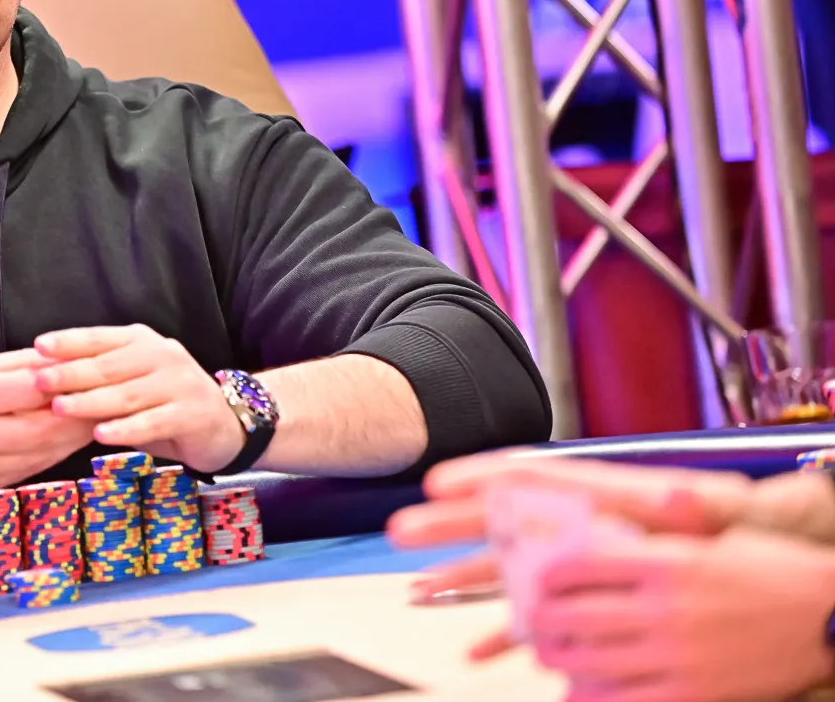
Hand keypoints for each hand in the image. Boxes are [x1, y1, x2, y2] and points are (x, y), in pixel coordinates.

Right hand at [0, 349, 95, 503]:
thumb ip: (10, 367)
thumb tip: (59, 360)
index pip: (33, 391)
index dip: (70, 384)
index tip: (97, 375)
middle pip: (45, 429)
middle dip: (82, 416)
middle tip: (112, 402)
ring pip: (40, 456)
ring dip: (71, 440)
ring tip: (96, 422)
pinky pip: (24, 473)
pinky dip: (47, 457)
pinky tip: (60, 444)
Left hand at [32, 325, 244, 473]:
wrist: (224, 425)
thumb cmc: (164, 403)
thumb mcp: (133, 382)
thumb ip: (100, 378)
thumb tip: (45, 379)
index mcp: (142, 342)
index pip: (100, 338)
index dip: (69, 342)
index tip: (38, 347)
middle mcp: (162, 356)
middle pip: (110, 365)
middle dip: (71, 373)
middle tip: (38, 381)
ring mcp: (180, 384)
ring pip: (128, 394)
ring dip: (91, 401)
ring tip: (59, 408)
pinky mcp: (192, 414)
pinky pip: (153, 422)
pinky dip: (126, 429)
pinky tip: (101, 435)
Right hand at [387, 452, 752, 602]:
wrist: (728, 543)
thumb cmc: (709, 520)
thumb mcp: (694, 508)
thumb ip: (677, 503)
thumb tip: (677, 497)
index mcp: (586, 492)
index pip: (523, 478)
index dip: (478, 476)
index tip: (437, 483)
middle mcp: (563, 520)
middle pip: (495, 520)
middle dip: (446, 526)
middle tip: (400, 530)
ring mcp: (564, 556)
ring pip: (501, 565)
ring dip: (459, 578)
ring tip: (418, 589)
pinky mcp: (575, 590)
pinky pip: (530, 610)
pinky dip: (502, 630)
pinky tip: (477, 652)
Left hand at [499, 529, 834, 701]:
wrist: (830, 619)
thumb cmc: (770, 573)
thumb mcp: (712, 541)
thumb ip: (659, 539)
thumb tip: (604, 538)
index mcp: (666, 563)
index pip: (580, 567)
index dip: (548, 577)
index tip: (539, 581)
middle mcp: (666, 609)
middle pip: (575, 617)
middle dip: (542, 621)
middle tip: (534, 622)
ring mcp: (679, 656)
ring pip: (592, 662)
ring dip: (559, 660)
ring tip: (550, 655)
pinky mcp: (695, 693)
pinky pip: (627, 701)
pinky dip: (595, 697)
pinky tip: (582, 691)